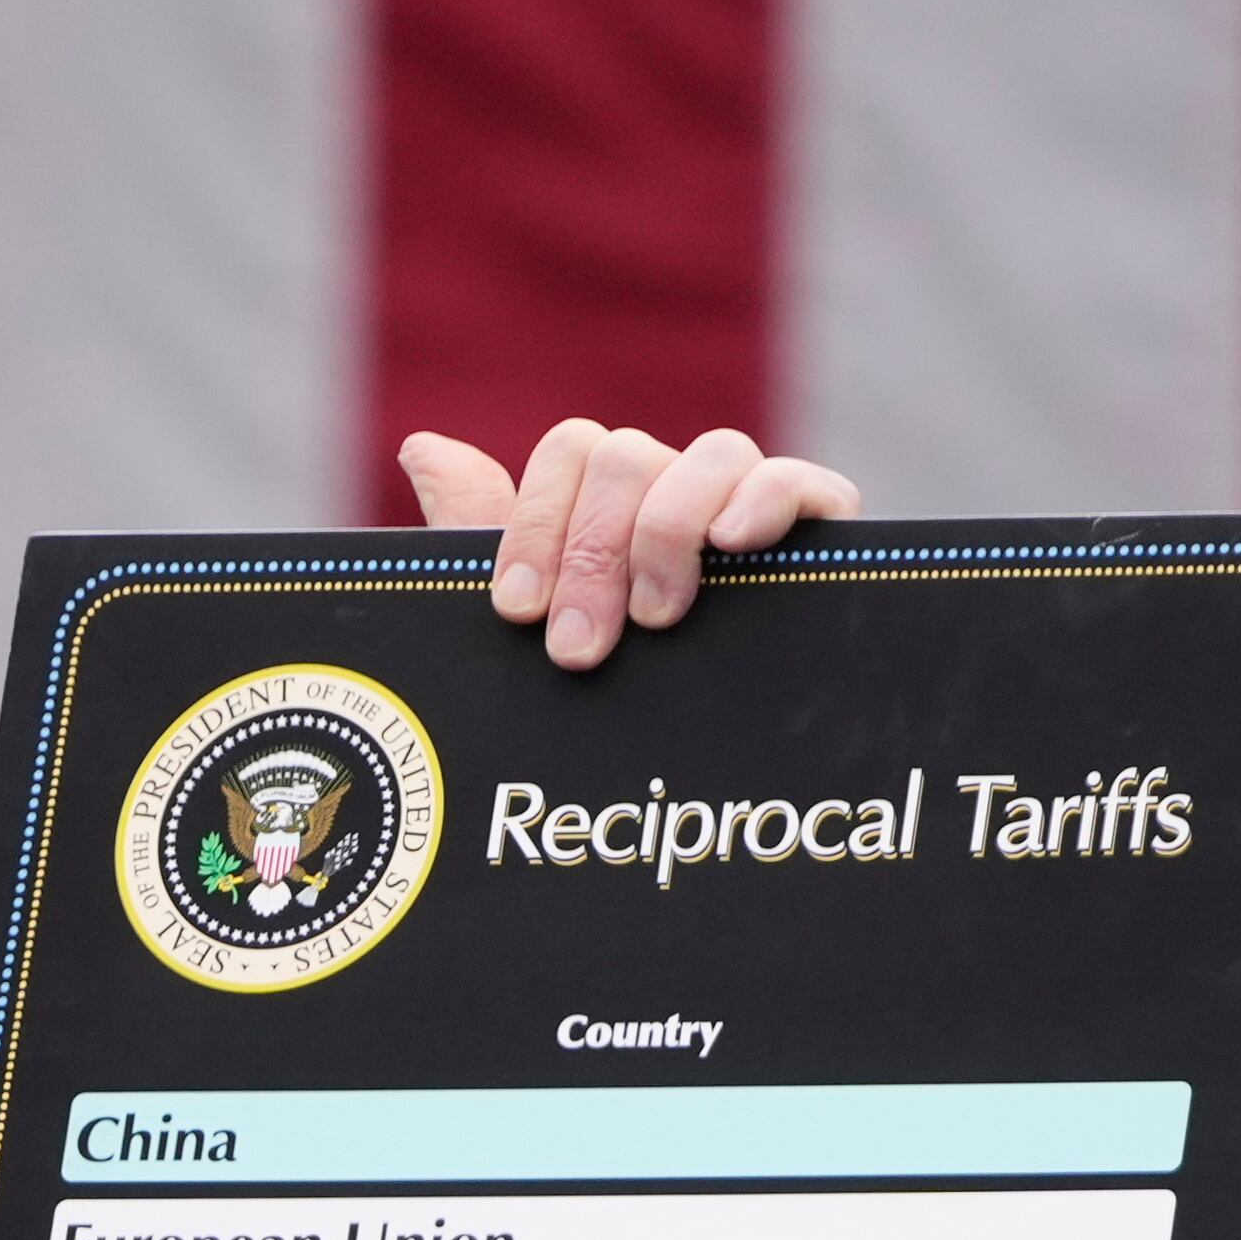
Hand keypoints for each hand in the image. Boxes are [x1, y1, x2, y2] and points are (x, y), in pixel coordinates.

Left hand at [398, 422, 861, 670]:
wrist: (715, 790)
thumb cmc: (613, 694)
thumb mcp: (536, 623)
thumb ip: (479, 534)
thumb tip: (420, 448)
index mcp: (611, 504)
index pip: (573, 450)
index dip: (536, 522)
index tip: (517, 610)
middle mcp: (678, 491)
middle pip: (628, 455)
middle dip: (591, 553)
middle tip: (578, 649)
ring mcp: (750, 507)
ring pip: (713, 452)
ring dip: (667, 530)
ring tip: (656, 618)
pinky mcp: (820, 537)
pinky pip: (797, 480)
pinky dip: (764, 499)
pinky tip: (732, 544)